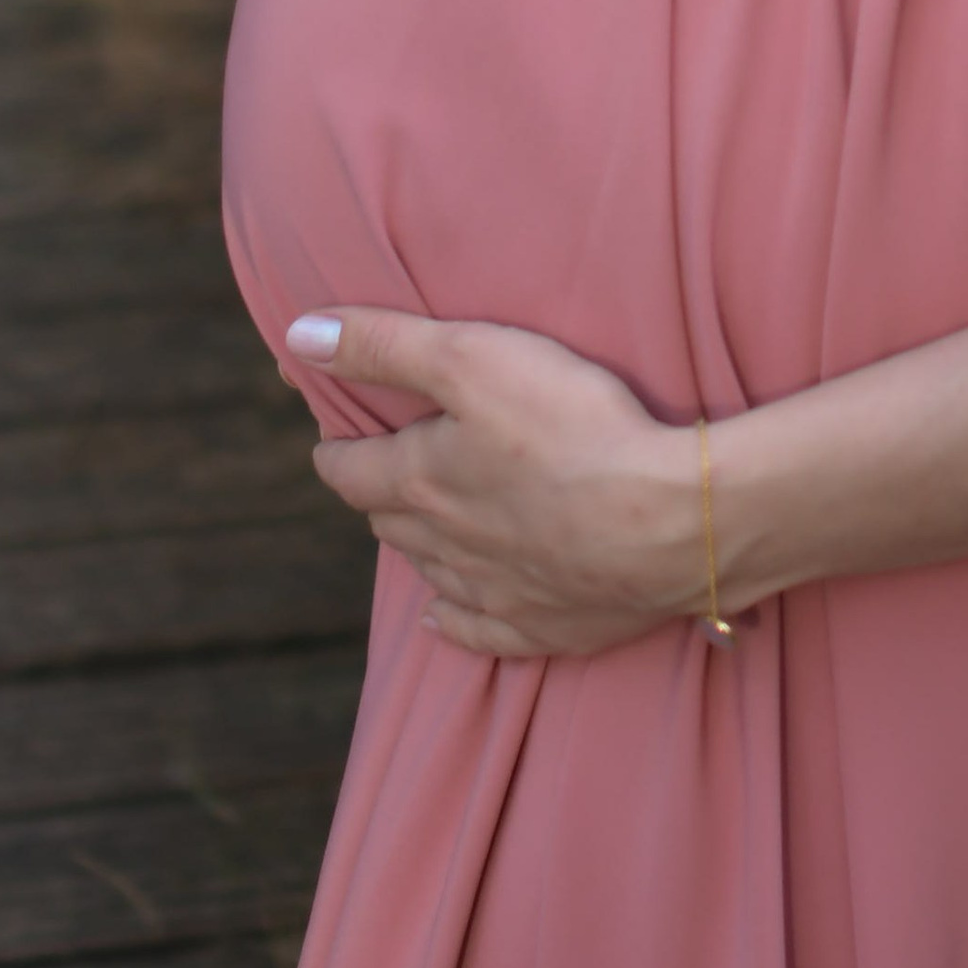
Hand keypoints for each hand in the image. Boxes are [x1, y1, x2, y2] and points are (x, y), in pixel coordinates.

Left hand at [286, 309, 704, 659]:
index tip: (332, 441)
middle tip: (385, 471)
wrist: (667, 521)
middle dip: (379, 495)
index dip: (337, 452)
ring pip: (431, 570)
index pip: (351, 472)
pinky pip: (478, 631)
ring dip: (418, 546)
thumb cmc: (572, 426)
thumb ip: (385, 345)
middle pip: (390, 523)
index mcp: (422, 483)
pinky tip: (442, 616)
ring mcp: (494, 592)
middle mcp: (446, 544)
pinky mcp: (544, 624)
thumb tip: (300, 336)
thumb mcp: (473, 358)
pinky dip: (453, 621)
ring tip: (419, 524)